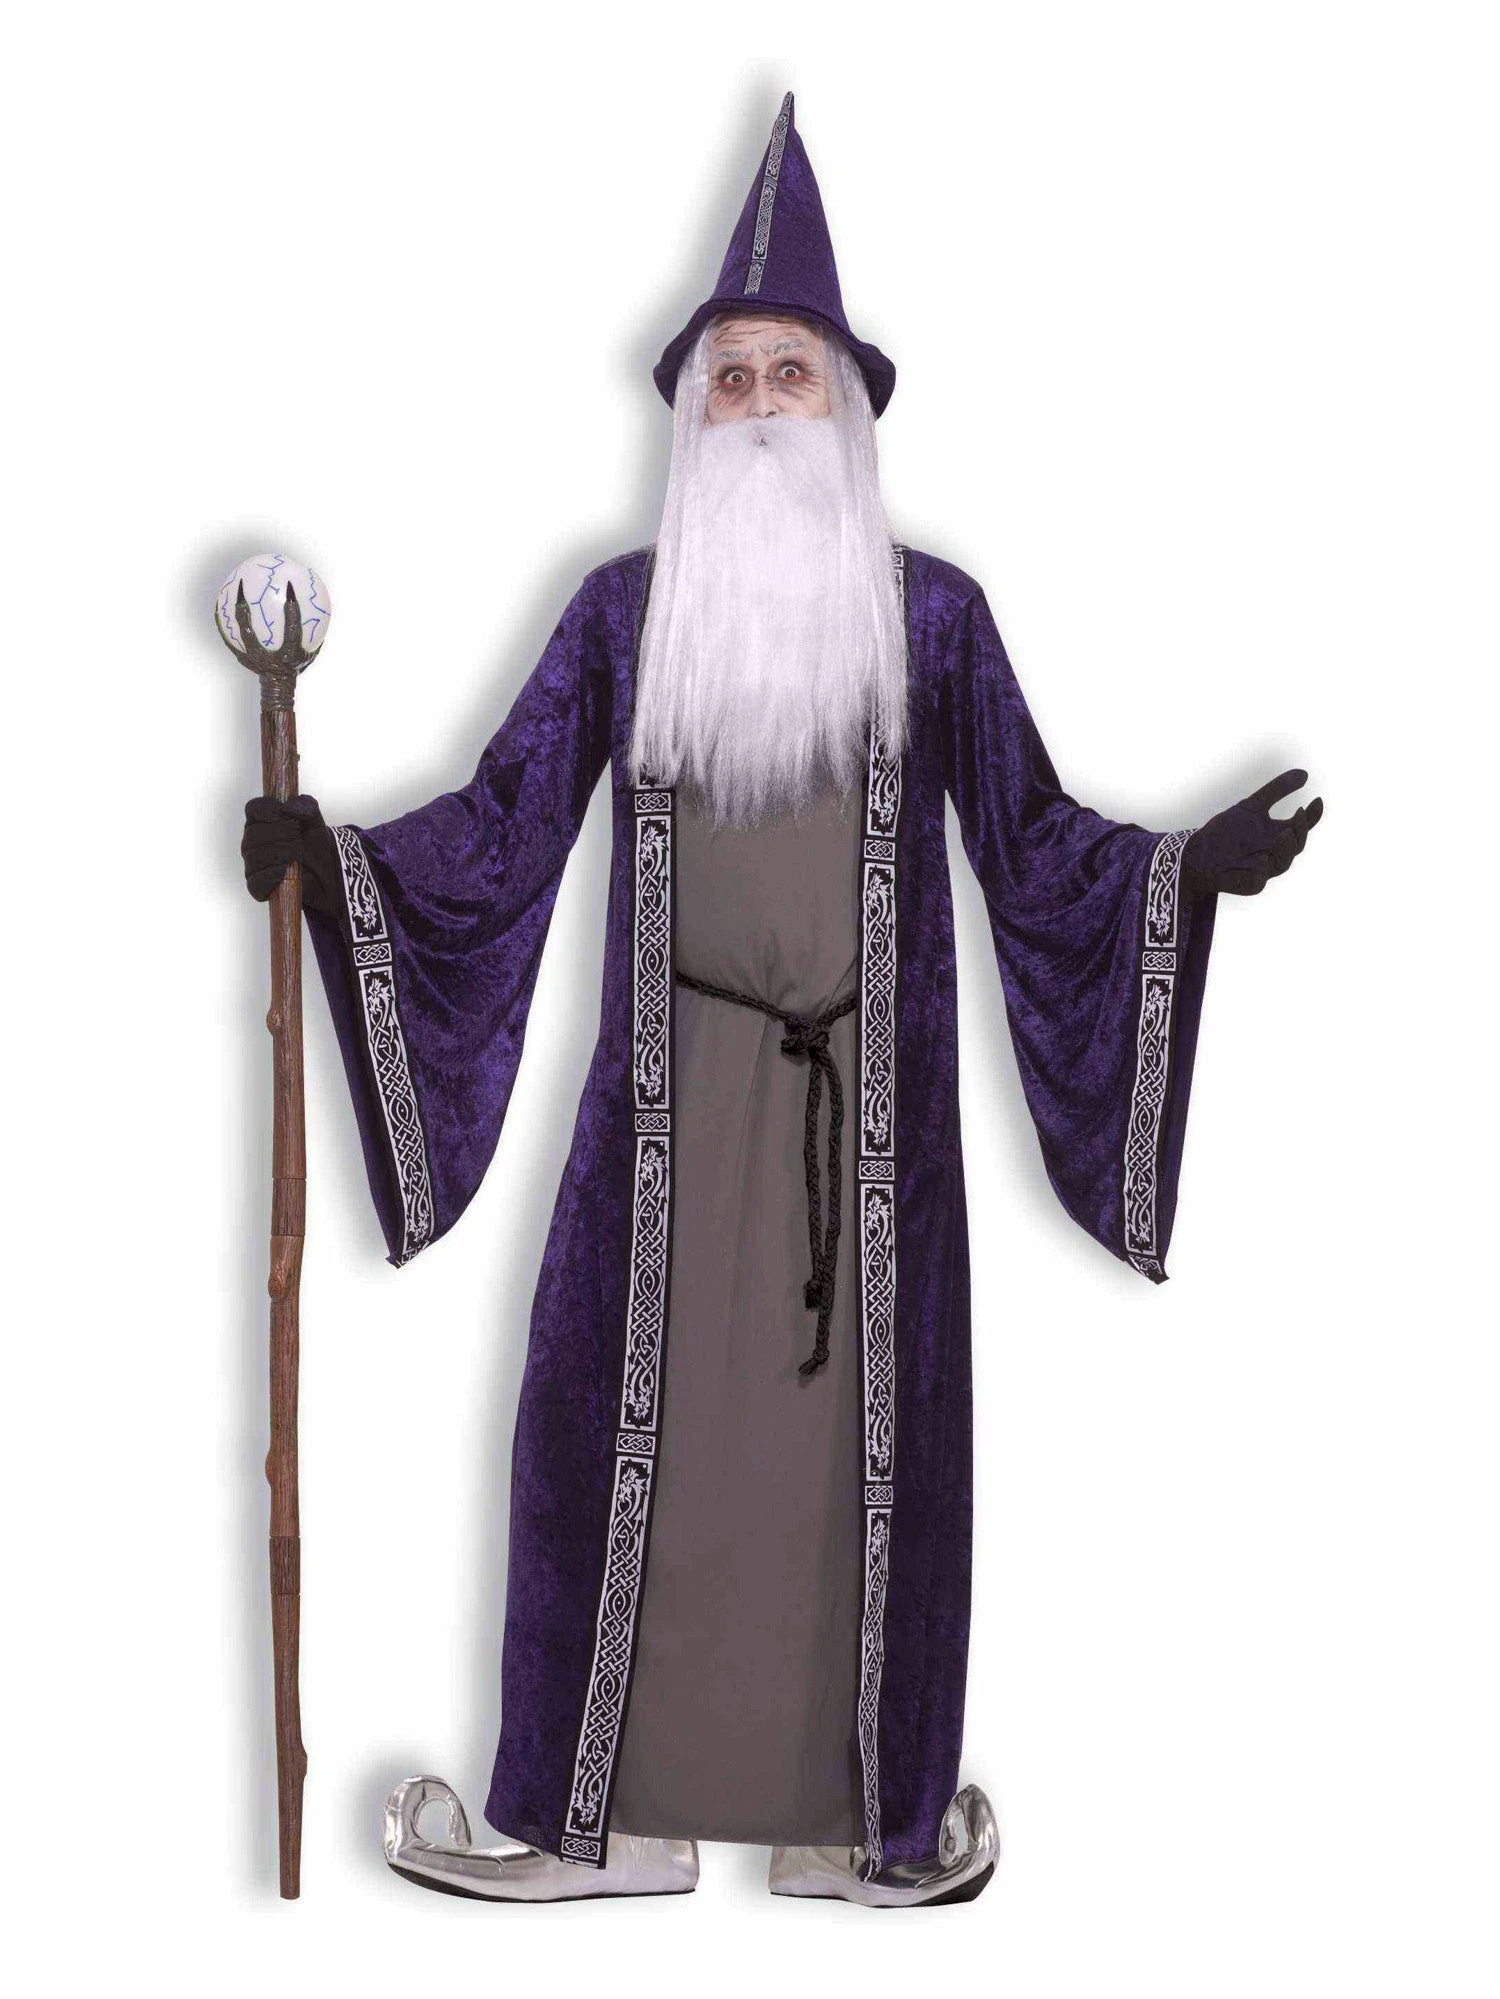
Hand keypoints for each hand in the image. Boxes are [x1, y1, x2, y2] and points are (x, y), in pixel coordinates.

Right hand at [241, 795, 339, 912]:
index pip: (253, 808)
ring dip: (279, 853)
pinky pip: (255, 882)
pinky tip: (283, 871)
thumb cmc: (313, 842)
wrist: (324, 870)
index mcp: (261, 820)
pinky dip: (270, 876)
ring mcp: (252, 863)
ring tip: (297, 854)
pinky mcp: (257, 885)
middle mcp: (251, 841)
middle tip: (297, 836)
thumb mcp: (315, 821)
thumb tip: (290, 806)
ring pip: (255, 856)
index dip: (268, 809)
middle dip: (279, 833)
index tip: (284, 814)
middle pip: (254, 832)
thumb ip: (306, 806)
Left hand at [1181, 770, 1322, 898]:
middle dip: (1301, 831)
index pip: (1302, 826)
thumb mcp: (1252, 806)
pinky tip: (1262, 861)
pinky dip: (1261, 872)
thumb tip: (1305, 773)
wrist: (1198, 854)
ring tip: (1284, 834)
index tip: (1318, 800)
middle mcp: (1276, 853)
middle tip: (1298, 815)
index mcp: (1279, 834)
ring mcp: (1265, 870)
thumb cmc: (1227, 832)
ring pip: (1283, 863)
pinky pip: (1258, 881)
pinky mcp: (1250, 884)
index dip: (1313, 815)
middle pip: (1297, 845)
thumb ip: (1276, 790)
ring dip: (1285, 849)